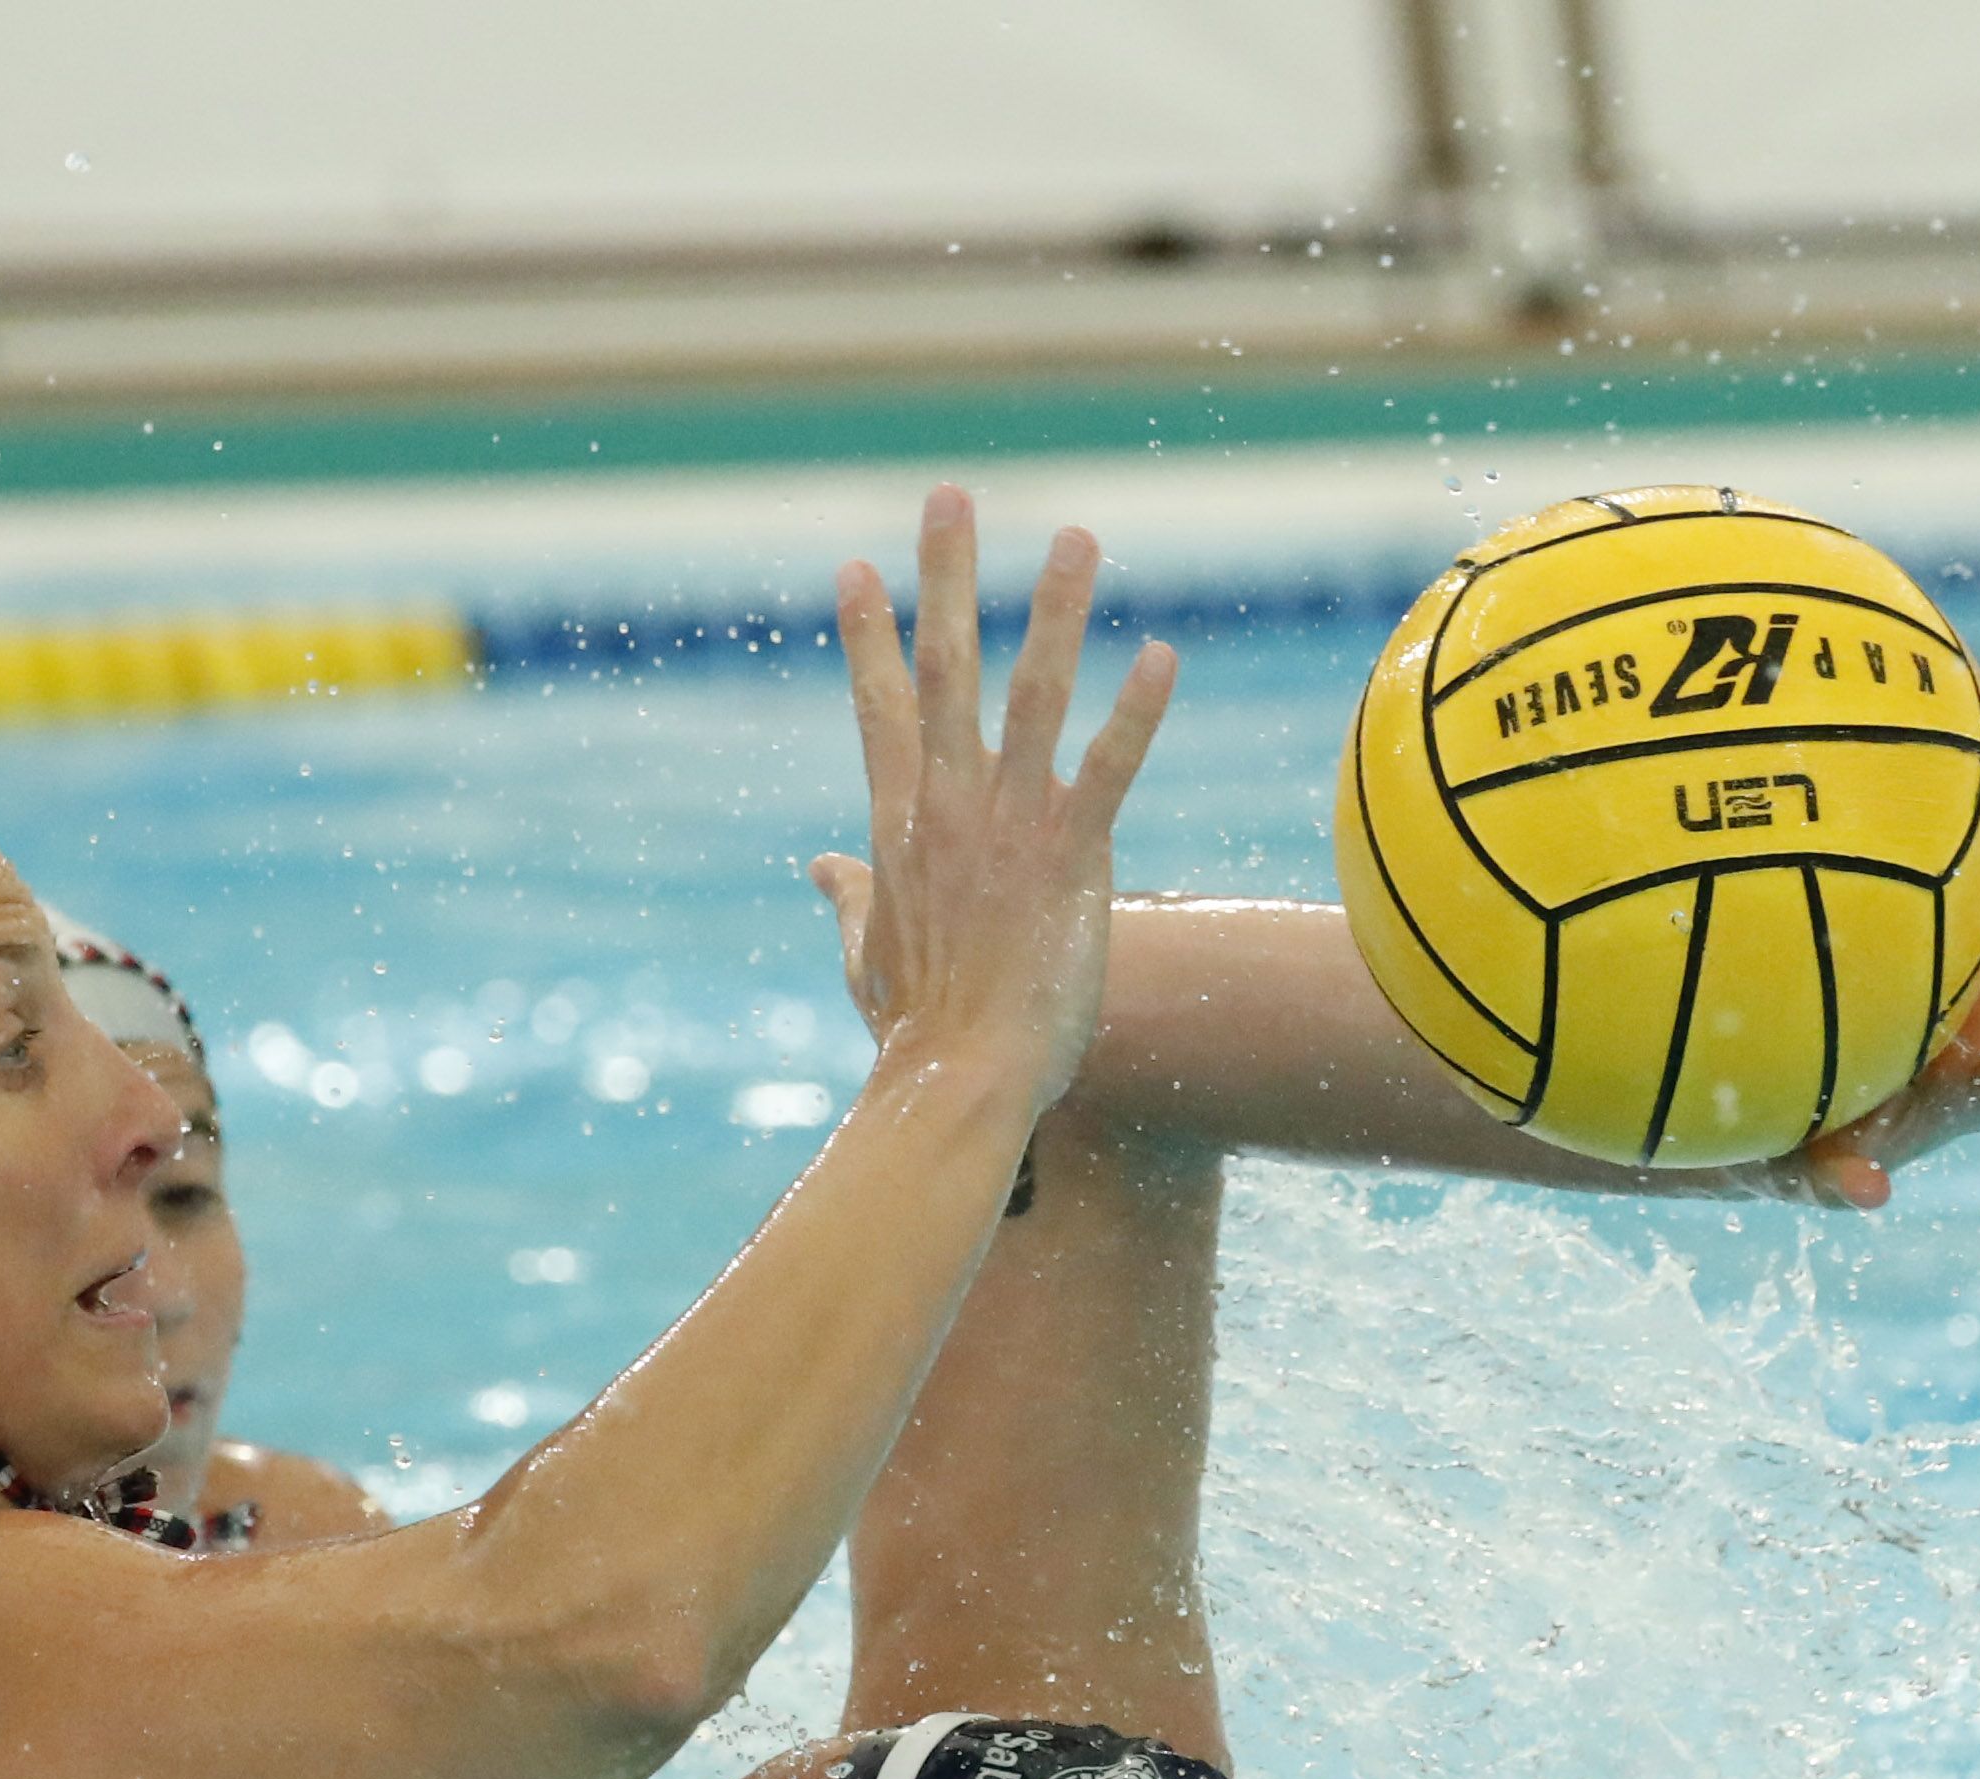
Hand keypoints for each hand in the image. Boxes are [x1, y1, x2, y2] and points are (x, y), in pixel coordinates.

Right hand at [811, 486, 1176, 1110]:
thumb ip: (849, 899)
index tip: (856, 565)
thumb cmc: (914, 1031)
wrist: (959, 1081)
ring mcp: (1008, 827)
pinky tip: (1163, 654)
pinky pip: (1109, 770)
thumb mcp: (866, 953)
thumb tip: (816, 871)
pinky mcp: (1071, 859)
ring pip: (1032, 695)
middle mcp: (947, 806)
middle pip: (943, 667)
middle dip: (946, 575)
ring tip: (1075, 537)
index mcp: (897, 825)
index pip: (877, 706)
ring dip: (1054, 610)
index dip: (866, 633)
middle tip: (949, 495)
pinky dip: (1136, 712)